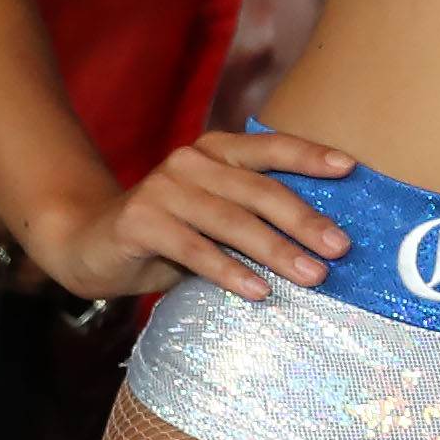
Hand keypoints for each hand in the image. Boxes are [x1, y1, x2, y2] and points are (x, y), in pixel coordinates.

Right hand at [0, 130, 353, 303]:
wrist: (89, 242)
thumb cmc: (172, 231)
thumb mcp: (218, 215)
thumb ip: (258, 214)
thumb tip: (327, 239)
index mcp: (217, 152)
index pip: (270, 148)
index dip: (309, 155)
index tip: (351, 168)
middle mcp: (190, 163)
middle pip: (259, 191)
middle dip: (304, 221)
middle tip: (340, 248)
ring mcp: (162, 189)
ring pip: (231, 221)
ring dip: (276, 251)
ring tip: (313, 276)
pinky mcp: (139, 221)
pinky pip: (194, 249)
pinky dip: (230, 271)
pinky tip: (259, 291)